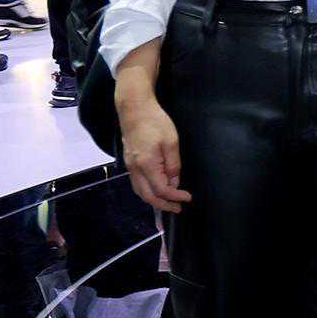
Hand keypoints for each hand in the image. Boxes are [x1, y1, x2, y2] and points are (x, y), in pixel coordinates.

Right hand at [119, 93, 190, 211]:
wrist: (134, 109)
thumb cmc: (155, 122)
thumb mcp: (172, 142)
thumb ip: (173, 165)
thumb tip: (174, 182)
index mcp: (146, 165)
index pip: (161, 190)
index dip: (175, 197)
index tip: (187, 198)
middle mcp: (135, 169)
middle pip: (147, 196)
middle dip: (163, 205)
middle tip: (178, 208)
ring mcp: (129, 166)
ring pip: (139, 191)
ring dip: (154, 200)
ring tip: (169, 202)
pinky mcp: (129, 161)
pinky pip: (136, 183)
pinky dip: (147, 191)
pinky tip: (157, 190)